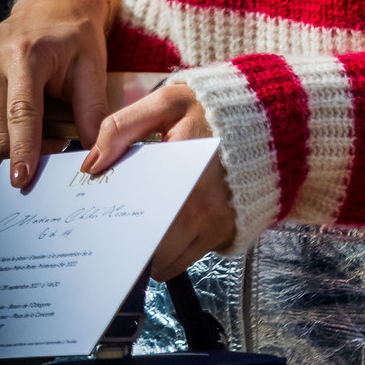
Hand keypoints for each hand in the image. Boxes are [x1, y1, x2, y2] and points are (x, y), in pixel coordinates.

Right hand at [0, 0, 115, 190]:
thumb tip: (96, 154)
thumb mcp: (92, 68)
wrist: (51, 7)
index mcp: (25, 54)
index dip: (22, 149)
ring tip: (37, 129)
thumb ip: (93, 111)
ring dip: (9, 147)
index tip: (22, 179)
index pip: (20, 112)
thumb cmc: (75, 37)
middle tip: (56, 139)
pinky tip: (13, 125)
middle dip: (27, 151)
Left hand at [83, 80, 236, 272]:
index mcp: (181, 170)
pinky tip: (172, 225)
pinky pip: (190, 259)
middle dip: (131, 242)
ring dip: (152, 251)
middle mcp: (202, 205)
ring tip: (145, 225)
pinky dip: (176, 251)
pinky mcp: (229, 233)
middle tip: (121, 225)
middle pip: (149, 249)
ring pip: (168, 262)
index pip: (134, 213)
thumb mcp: (167, 102)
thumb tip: (91, 165)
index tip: (102, 219)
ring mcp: (217, 223)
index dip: (114, 220)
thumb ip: (122, 126)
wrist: (272, 118)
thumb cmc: (215, 110)